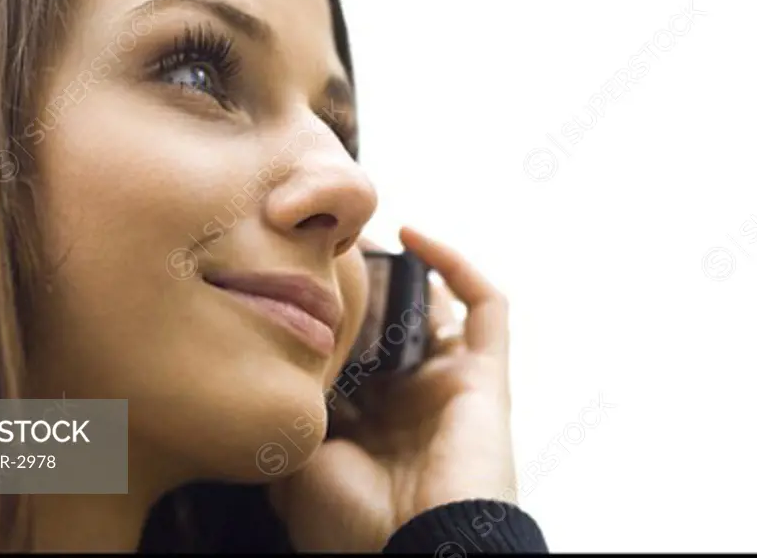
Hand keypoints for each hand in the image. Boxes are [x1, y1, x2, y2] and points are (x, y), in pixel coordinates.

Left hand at [268, 226, 515, 551]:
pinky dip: (454, 265)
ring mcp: (451, 386)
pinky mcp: (487, 377)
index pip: (349, 358)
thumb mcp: (297, 473)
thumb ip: (289, 423)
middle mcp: (410, 402)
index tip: (284, 279)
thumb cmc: (354, 526)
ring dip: (400, 269)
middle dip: (359, 288)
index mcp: (370, 427)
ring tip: (358, 232)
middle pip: (388, 327)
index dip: (323, 321)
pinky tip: (410, 233)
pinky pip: (487, 307)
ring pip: (433, 308)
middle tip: (321, 245)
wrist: (414, 552)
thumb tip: (269, 384)